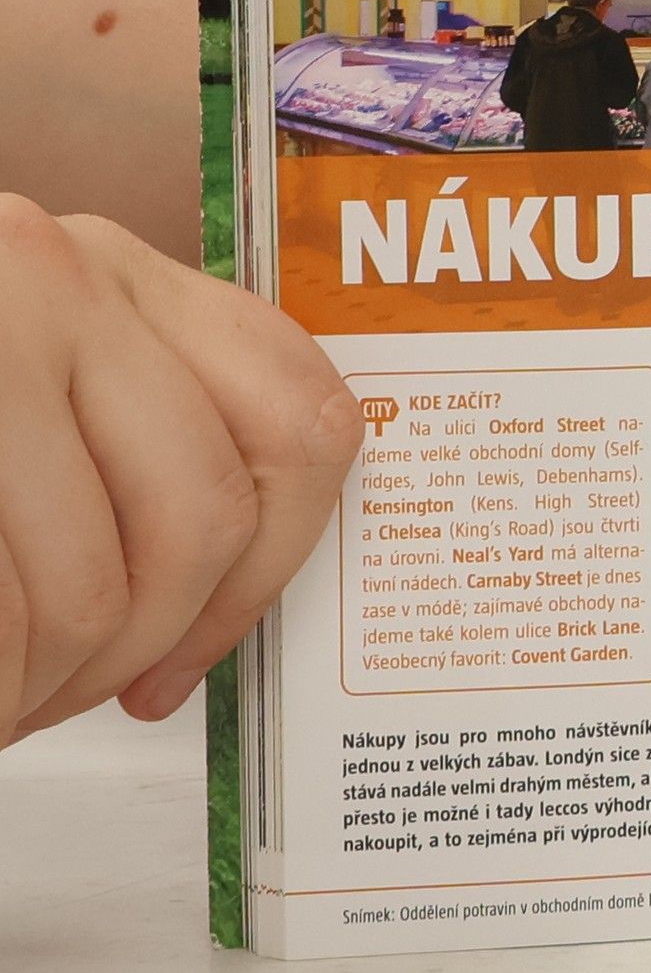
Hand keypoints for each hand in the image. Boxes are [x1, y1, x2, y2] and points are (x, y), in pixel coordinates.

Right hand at [1, 201, 362, 744]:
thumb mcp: (29, 384)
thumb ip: (128, 439)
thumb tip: (233, 587)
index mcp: (118, 274)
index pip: (300, 418)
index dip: (273, 563)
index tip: (199, 643)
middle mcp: (57, 274)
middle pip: (203, 518)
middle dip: (146, 646)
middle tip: (80, 695)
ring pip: (91, 585)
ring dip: (44, 687)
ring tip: (2, 698)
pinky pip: (3, 607)